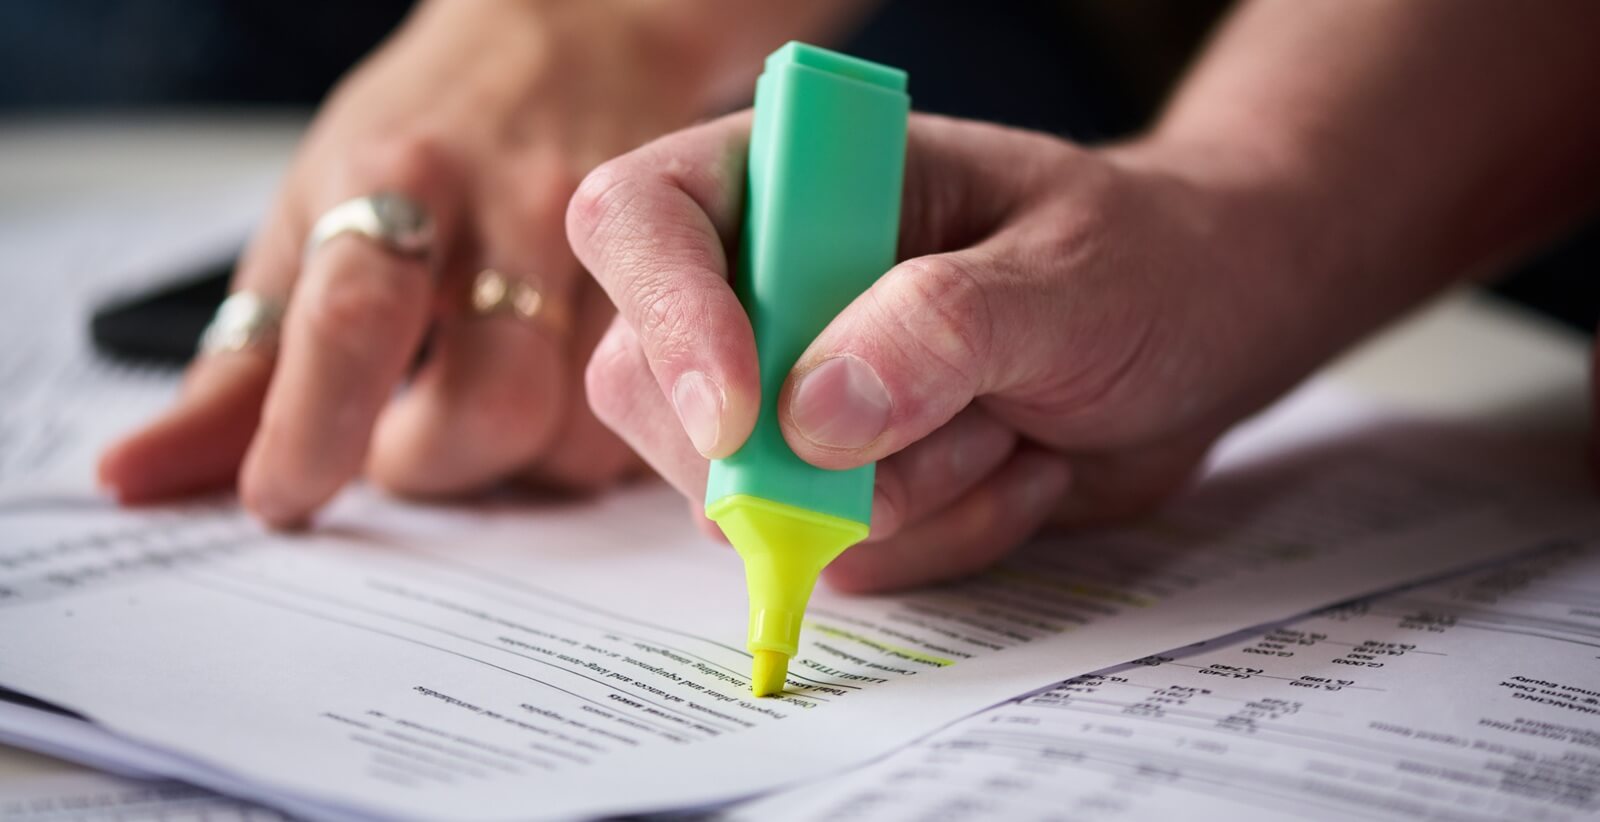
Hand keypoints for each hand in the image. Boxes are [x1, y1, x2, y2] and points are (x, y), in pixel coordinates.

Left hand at [99, 2, 700, 523]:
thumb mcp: (314, 210)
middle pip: (488, 401)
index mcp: (397, 179)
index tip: (284, 496)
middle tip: (401, 443)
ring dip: (517, 462)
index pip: (351, 317)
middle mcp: (518, 203)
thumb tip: (140, 476)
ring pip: (583, 428)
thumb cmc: (429, 136)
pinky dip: (589, 443)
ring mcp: (622, 243)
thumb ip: (244, 364)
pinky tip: (558, 398)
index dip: (314, 430)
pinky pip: (647, 418)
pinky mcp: (690, 279)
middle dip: (434, 461)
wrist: (579, 36)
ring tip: (483, 412)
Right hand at [569, 111, 1359, 591]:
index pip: (643, 220)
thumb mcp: (1071, 278)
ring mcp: (792, 396)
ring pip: (741, 500)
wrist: (1207, 329)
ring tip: (1016, 424)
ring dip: (905, 497)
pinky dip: (943, 539)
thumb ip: (943, 328)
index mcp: (797, 178)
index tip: (744, 415)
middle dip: (793, 453)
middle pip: (649, 387)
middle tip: (958, 423)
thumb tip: (807, 418)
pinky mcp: (836, 485)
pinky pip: (831, 558)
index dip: (667, 317)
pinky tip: (1019, 467)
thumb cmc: (1146, 261)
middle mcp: (768, 286)